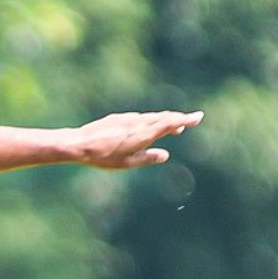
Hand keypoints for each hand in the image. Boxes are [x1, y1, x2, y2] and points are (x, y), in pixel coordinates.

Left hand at [76, 110, 202, 168]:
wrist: (79, 144)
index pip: (170, 123)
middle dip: (176, 120)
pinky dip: (148, 121)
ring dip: (162, 121)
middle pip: (162, 118)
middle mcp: (138, 122)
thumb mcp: (129, 162)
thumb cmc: (104, 157)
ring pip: (150, 117)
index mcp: (144, 133)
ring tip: (170, 128)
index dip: (186, 120)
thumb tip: (165, 155)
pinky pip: (138, 118)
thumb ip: (148, 158)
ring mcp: (127, 119)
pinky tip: (145, 128)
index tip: (198, 116)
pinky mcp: (117, 119)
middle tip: (187, 123)